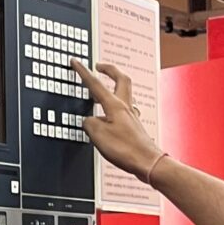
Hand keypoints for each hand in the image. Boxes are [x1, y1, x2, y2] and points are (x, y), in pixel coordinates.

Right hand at [73, 59, 164, 182]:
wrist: (147, 162)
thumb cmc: (127, 150)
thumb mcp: (98, 136)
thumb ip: (89, 124)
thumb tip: (89, 121)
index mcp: (114, 106)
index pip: (95, 84)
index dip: (84, 72)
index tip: (76, 62)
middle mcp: (125, 107)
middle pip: (120, 79)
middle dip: (109, 69)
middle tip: (99, 66)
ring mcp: (131, 116)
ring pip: (124, 93)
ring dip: (114, 85)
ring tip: (102, 88)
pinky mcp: (133, 126)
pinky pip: (124, 109)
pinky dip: (115, 105)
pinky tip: (109, 115)